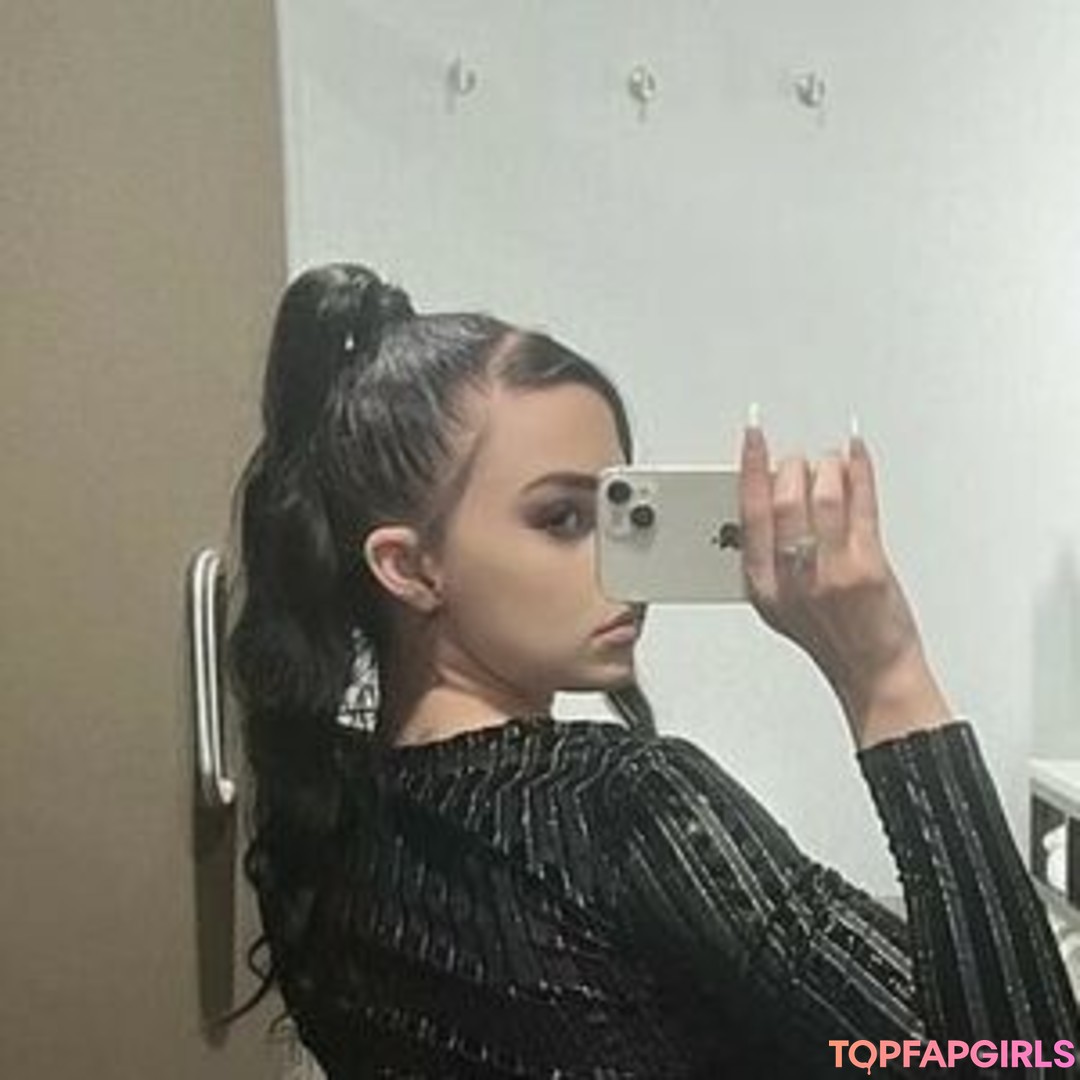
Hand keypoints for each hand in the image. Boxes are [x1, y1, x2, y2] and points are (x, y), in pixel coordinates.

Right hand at [738, 423, 951, 747]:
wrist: (874, 672)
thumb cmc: (831, 638)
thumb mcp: (781, 604)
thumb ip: (770, 557)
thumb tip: (770, 497)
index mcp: (763, 584)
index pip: (749, 512)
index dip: (750, 467)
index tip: (753, 437)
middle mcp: (793, 576)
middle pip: (783, 498)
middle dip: (791, 467)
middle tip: (800, 462)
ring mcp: (831, 570)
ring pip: (821, 496)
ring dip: (826, 468)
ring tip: (831, 465)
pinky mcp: (867, 566)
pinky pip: (862, 504)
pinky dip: (859, 471)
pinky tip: (856, 456)